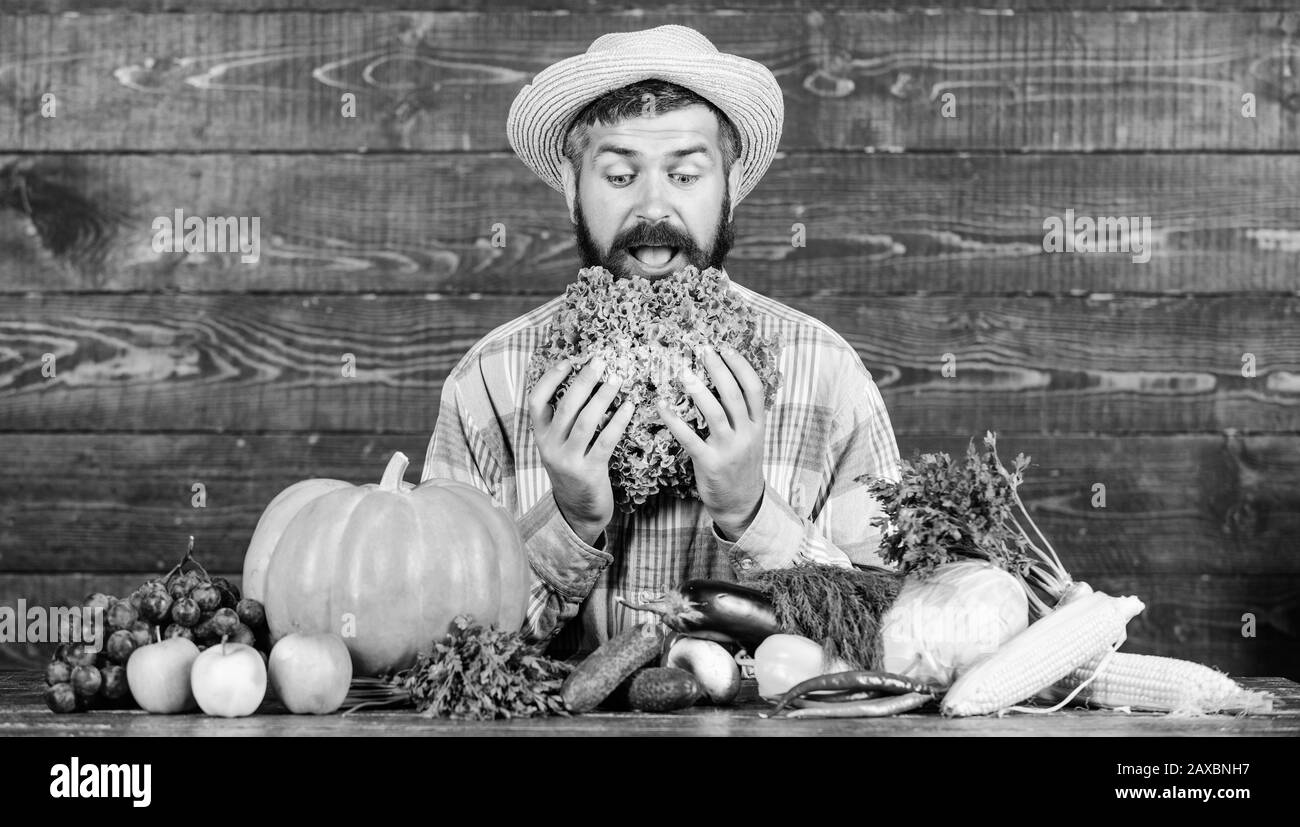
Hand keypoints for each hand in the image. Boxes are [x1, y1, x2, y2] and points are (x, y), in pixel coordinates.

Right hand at [528, 357, 634, 544]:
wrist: (578, 512)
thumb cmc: (573, 470)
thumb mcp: (559, 446)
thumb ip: (564, 421)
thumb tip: (583, 382)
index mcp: (540, 436)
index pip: (535, 401)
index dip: (550, 378)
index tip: (568, 361)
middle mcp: (549, 447)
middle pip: (565, 406)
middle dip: (583, 381)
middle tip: (601, 361)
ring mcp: (568, 461)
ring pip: (585, 421)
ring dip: (603, 397)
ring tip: (617, 379)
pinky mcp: (589, 472)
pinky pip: (605, 441)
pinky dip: (618, 421)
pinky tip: (628, 407)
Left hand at [656, 344, 765, 538]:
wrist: (742, 504)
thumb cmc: (741, 465)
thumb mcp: (751, 438)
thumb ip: (742, 414)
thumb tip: (725, 381)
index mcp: (757, 425)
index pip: (754, 388)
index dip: (740, 366)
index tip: (725, 348)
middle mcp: (746, 434)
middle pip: (733, 394)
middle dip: (717, 369)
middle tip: (701, 350)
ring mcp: (729, 449)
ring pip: (714, 412)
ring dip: (697, 389)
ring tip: (683, 371)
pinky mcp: (709, 463)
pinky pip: (689, 437)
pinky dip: (674, 420)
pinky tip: (661, 405)